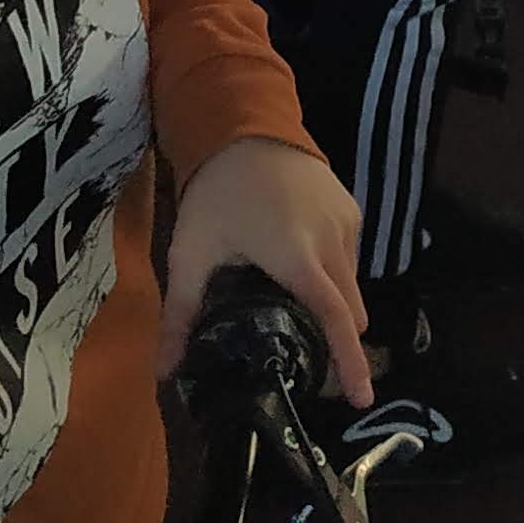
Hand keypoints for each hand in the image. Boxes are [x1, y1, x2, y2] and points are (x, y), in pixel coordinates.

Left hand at [157, 135, 369, 407]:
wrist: (246, 122)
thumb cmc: (216, 192)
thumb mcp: (190, 255)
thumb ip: (180, 316)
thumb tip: (162, 376)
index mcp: (298, 260)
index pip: (336, 320)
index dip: (350, 362)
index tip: (361, 400)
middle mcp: (332, 244)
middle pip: (351, 311)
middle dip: (341, 344)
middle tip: (312, 366)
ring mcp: (346, 223)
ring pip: (353, 285)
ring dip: (336, 307)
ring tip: (298, 313)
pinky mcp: (351, 208)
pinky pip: (351, 256)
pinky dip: (335, 276)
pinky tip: (302, 272)